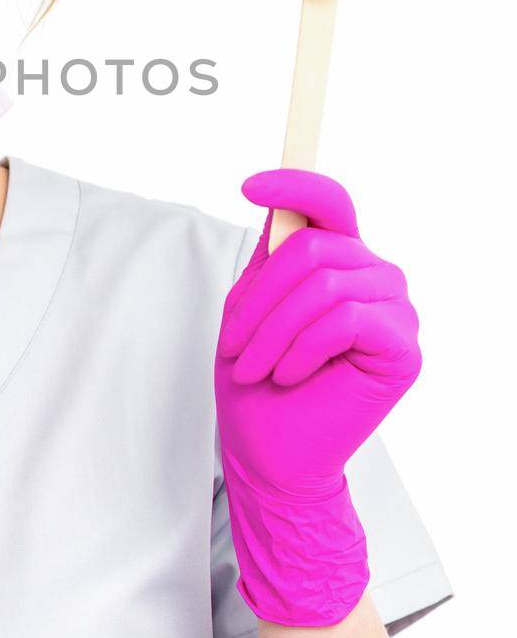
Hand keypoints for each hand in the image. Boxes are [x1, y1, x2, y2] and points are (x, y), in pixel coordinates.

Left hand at [214, 168, 421, 626]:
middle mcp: (375, 276)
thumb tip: (278, 204)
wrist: (271, 453)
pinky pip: (345, 320)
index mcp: (340, 259)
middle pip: (314, 247)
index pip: (330, 202)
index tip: (248, 186)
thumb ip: (273, 255)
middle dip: (260, 298)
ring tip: (255, 367)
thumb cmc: (258, 382)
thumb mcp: (252, 306)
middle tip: (233, 346)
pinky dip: (304, 348)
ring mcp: (396, 311)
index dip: (294, 184)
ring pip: (324, 284)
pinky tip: (292, 373)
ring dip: (274, 330)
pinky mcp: (403, 349)